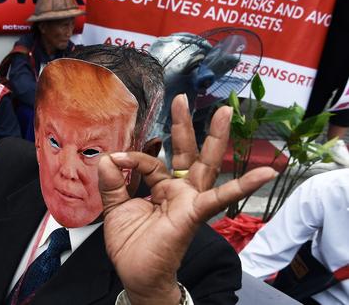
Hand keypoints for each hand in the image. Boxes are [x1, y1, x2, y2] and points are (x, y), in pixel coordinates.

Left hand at [98, 95, 275, 303]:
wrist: (137, 275)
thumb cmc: (131, 246)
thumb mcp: (116, 209)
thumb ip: (112, 183)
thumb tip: (108, 157)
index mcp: (159, 187)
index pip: (148, 161)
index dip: (131, 157)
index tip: (114, 159)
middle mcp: (178, 190)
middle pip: (184, 152)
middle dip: (183, 125)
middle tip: (182, 99)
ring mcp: (189, 199)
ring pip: (205, 164)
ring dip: (215, 138)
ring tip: (226, 112)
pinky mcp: (195, 213)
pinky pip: (220, 198)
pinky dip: (243, 186)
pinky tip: (267, 174)